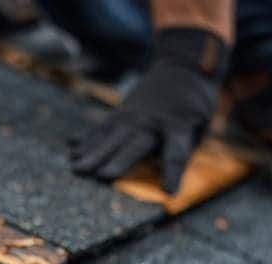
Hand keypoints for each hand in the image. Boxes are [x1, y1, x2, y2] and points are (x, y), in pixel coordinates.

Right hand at [70, 28, 228, 193]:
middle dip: (118, 160)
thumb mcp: (200, 127)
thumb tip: (163, 181)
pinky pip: (102, 127)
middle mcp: (153, 121)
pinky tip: (71, 149)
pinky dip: (87, 139)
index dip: (171, 172)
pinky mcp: (120, 112)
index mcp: (179, 127)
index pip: (176, 152)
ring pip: (111, 136)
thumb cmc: (195, 107)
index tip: (168, 190)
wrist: (183, 64)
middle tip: (100, 176)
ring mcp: (133, 115)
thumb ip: (182, 152)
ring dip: (93, 153)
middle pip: (134, 144)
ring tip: (76, 168)